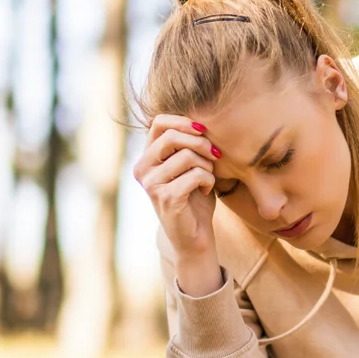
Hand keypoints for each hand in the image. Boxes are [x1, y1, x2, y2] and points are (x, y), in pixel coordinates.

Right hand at [133, 114, 221, 290]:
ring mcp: (151, 184)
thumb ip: (188, 145)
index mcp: (146, 158)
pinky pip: (196, 174)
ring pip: (187, 155)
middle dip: (201, 143)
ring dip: (207, 165)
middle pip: (172, 136)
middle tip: (215, 155)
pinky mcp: (166, 198)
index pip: (159, 122)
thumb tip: (201, 121)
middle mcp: (143, 169)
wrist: (194, 237)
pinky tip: (207, 189)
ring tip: (208, 177)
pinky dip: (209, 179)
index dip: (184, 121)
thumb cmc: (195, 198)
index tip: (204, 131)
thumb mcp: (189, 166)